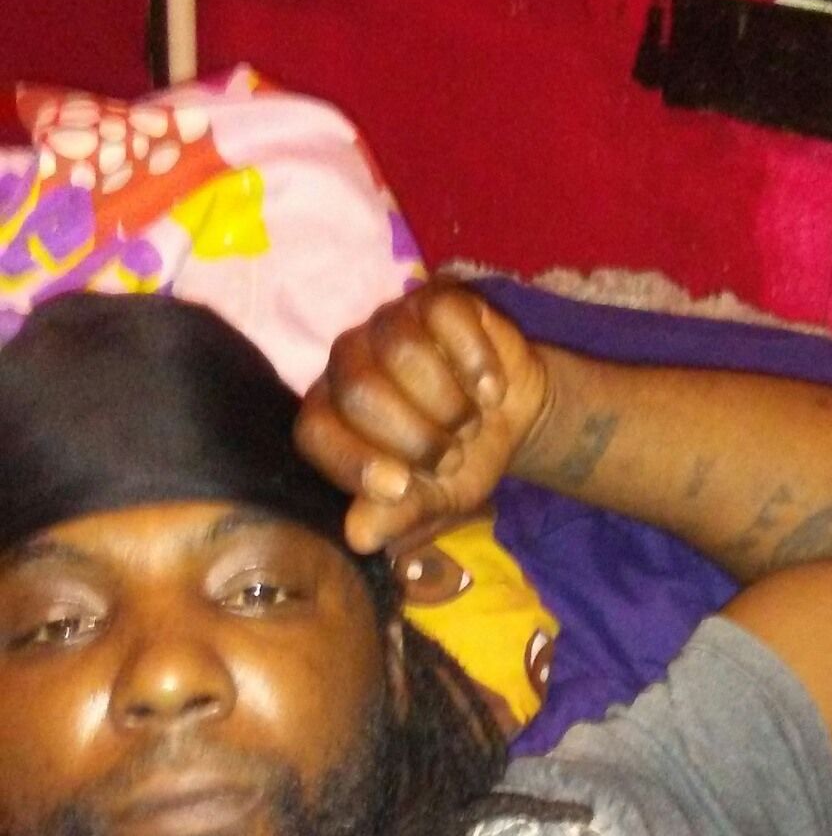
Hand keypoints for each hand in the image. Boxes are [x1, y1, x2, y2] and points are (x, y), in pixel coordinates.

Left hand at [294, 284, 549, 552]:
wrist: (512, 418)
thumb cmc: (460, 460)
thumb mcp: (434, 501)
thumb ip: (396, 515)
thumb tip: (359, 537)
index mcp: (332, 413)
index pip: (315, 430)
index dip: (352, 461)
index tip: (400, 488)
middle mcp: (349, 362)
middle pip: (360, 390)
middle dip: (415, 437)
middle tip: (450, 458)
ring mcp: (391, 323)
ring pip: (401, 349)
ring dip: (447, 402)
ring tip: (470, 426)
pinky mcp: (437, 298)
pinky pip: (446, 317)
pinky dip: (476, 362)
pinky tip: (491, 392)